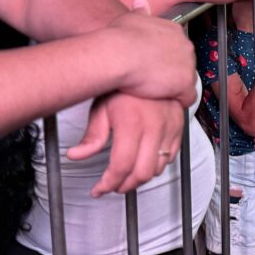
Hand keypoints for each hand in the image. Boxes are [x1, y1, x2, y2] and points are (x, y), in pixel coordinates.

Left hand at [68, 93, 184, 195]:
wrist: (146, 65)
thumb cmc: (122, 85)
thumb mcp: (101, 108)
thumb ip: (91, 136)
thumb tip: (76, 155)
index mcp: (132, 123)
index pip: (121, 166)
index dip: (108, 184)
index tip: (99, 189)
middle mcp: (154, 126)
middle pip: (142, 173)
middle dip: (125, 186)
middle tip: (113, 186)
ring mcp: (169, 126)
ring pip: (158, 167)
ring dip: (142, 177)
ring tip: (127, 174)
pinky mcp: (179, 125)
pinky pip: (171, 155)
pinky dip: (158, 164)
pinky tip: (144, 161)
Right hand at [105, 0, 196, 108]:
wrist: (118, 55)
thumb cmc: (120, 38)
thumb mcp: (130, 18)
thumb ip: (140, 12)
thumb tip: (141, 3)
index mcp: (174, 30)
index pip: (177, 46)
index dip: (166, 57)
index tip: (155, 63)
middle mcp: (185, 46)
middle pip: (184, 63)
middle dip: (172, 72)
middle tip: (154, 78)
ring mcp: (187, 65)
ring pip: (186, 81)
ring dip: (174, 87)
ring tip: (156, 91)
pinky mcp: (184, 84)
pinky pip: (187, 98)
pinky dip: (178, 102)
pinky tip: (164, 101)